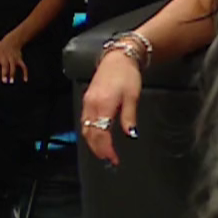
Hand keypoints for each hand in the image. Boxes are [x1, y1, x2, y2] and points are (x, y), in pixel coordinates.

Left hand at [0, 38, 28, 82]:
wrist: (11, 41)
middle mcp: (4, 57)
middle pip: (5, 65)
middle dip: (4, 73)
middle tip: (3, 81)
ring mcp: (12, 59)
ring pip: (14, 66)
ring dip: (13, 74)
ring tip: (11, 82)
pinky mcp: (19, 60)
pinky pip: (23, 67)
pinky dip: (25, 73)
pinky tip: (25, 80)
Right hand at [80, 51, 142, 165]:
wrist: (117, 58)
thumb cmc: (127, 75)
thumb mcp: (133, 96)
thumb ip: (129, 117)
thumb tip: (130, 134)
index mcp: (103, 105)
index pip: (101, 134)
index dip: (107, 149)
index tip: (114, 159)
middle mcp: (92, 105)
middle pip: (90, 134)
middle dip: (98, 150)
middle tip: (109, 159)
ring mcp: (87, 102)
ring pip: (85, 128)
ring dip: (92, 143)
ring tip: (102, 152)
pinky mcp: (87, 100)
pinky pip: (84, 121)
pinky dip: (89, 132)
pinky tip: (96, 137)